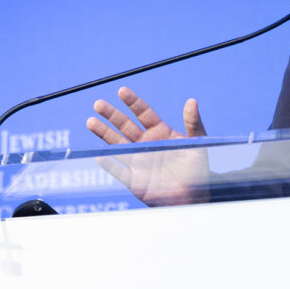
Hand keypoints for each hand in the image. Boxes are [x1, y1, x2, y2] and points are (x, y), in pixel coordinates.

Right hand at [86, 86, 208, 205]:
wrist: (194, 197)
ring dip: (104, 133)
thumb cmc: (199, 169)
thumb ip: (193, 123)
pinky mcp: (134, 180)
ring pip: (117, 144)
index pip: (143, 113)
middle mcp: (146, 144)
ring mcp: (139, 160)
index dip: (133, 102)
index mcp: (161, 132)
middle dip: (112, 115)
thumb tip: (192, 101)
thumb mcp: (198, 143)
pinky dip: (109, 164)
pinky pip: (118, 170)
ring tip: (91, 121)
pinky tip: (99, 155)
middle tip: (98, 104)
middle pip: (125, 126)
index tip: (122, 91)